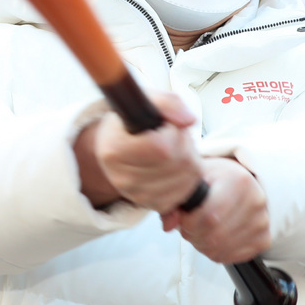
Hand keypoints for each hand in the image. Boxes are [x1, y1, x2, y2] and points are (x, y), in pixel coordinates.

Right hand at [78, 92, 202, 213]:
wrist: (117, 145)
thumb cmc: (133, 121)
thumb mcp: (147, 99)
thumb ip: (169, 103)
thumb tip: (188, 121)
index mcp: (114, 148)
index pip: (161, 147)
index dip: (173, 133)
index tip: (167, 126)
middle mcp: (120, 176)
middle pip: (177, 163)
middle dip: (185, 146)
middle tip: (174, 137)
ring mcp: (134, 194)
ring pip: (185, 180)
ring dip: (190, 162)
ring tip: (175, 151)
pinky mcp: (148, 204)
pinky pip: (182, 195)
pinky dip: (186, 180)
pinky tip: (174, 167)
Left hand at [162, 157, 269, 264]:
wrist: (240, 185)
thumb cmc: (215, 181)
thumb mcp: (194, 181)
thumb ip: (176, 201)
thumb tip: (168, 225)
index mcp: (239, 181)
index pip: (210, 216)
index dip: (189, 223)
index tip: (183, 218)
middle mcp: (256, 201)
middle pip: (215, 235)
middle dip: (193, 235)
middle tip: (188, 227)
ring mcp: (262, 222)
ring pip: (221, 249)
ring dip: (202, 245)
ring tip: (200, 232)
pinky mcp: (263, 239)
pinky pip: (231, 258)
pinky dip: (215, 253)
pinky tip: (212, 240)